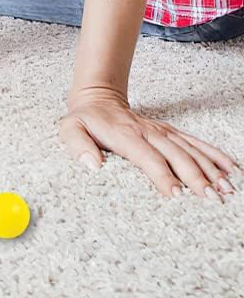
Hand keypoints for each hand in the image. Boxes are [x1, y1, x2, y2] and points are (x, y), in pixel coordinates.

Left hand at [61, 86, 238, 197]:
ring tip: (227, 189)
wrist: (96, 98)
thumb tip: (93, 165)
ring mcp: (161, 131)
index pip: (147, 157)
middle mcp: (147, 132)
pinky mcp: (169, 131)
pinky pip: (195, 142)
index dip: (162, 174)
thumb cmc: (85, 120)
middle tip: (211, 199)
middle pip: (175, 154)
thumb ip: (78, 145)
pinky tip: (231, 168)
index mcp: (125, 135)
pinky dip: (214, 155)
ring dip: (210, 168)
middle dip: (195, 176)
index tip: (176, 194)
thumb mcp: (70, 129)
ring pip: (190, 149)